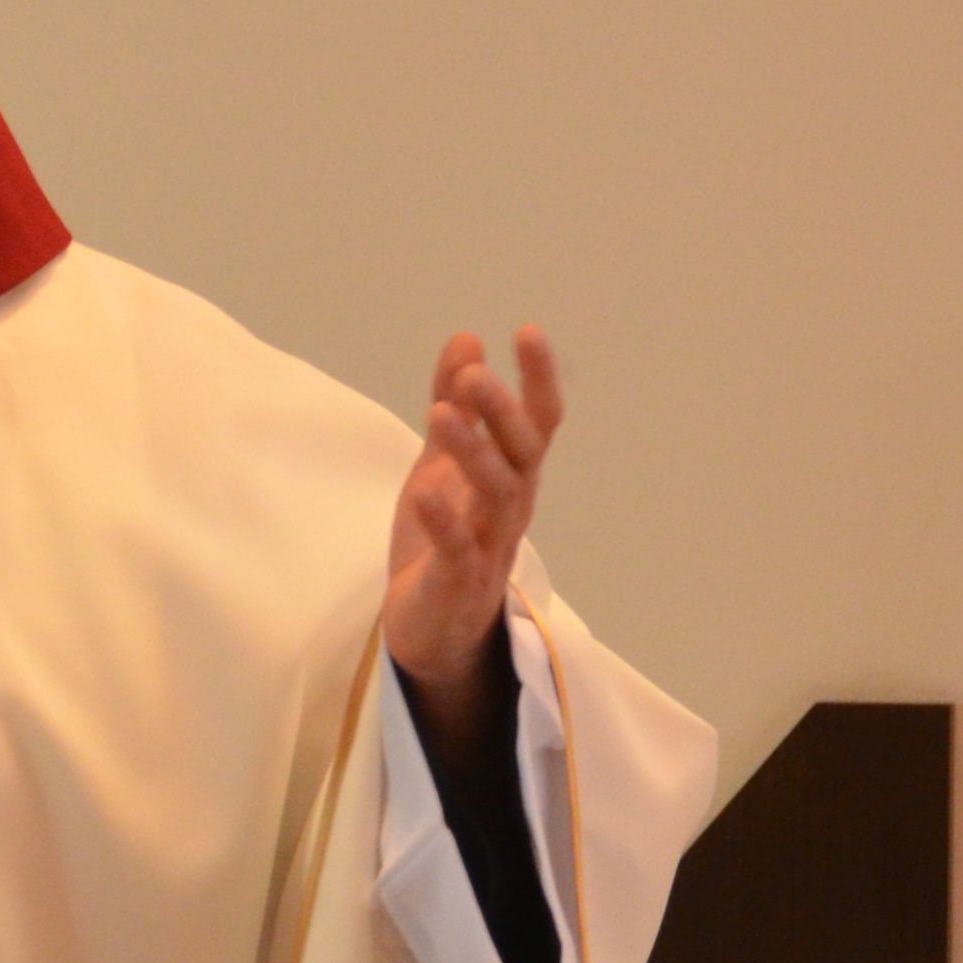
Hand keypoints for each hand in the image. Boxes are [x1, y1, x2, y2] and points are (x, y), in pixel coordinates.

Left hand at [385, 328, 562, 757]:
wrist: (430, 631)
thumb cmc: (443, 541)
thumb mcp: (441, 464)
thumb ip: (455, 407)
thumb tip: (467, 339)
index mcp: (511, 477)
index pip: (539, 423)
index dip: (537, 379)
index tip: (528, 331)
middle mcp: (510, 510)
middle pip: (522, 455)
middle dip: (503, 413)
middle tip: (475, 376)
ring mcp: (488, 550)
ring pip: (495, 498)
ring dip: (472, 455)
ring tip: (440, 416)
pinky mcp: (457, 587)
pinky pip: (457, 553)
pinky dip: (444, 523)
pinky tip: (424, 493)